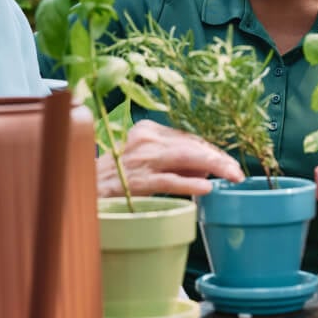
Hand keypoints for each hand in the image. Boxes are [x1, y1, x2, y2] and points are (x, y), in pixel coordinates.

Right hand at [96, 119, 244, 197]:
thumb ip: (173, 161)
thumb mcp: (145, 161)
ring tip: (232, 176)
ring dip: (213, 166)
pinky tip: (206, 187)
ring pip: (185, 158)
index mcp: (148, 130)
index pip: (188, 138)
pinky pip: (168, 181)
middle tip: (237, 173)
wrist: (80, 188)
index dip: (212, 150)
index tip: (229, 164)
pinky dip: (189, 183)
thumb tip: (206, 170)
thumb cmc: (115, 176)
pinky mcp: (135, 180)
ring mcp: (140, 159)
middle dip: (218, 157)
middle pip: (191, 145)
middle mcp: (145, 138)